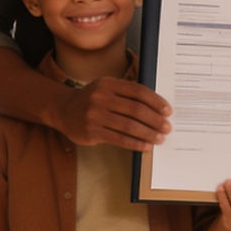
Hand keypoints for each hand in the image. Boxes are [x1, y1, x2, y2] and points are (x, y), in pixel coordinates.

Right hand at [53, 76, 171, 150]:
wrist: (63, 110)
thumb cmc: (91, 100)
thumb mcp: (106, 87)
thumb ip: (126, 93)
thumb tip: (156, 106)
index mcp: (108, 84)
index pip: (138, 91)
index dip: (156, 102)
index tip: (167, 111)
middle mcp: (101, 98)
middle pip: (136, 109)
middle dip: (155, 120)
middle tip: (167, 127)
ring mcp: (95, 115)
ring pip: (129, 126)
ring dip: (148, 133)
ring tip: (159, 138)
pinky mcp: (92, 132)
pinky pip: (119, 139)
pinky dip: (135, 143)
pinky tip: (145, 146)